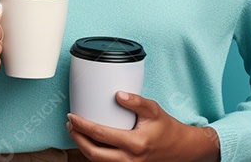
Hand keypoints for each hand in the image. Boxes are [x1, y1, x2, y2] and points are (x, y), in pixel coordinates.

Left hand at [66, 91, 219, 161]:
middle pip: (94, 154)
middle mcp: (130, 159)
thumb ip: (136, 101)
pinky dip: (94, 153)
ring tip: (75, 132)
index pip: (101, 135)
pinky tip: (89, 141)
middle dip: (77, 139)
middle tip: (70, 125)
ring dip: (83, 147)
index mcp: (136, 144)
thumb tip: (118, 94)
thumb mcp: (154, 110)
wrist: (180, 148)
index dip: (83, 126)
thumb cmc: (166, 128)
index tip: (72, 116)